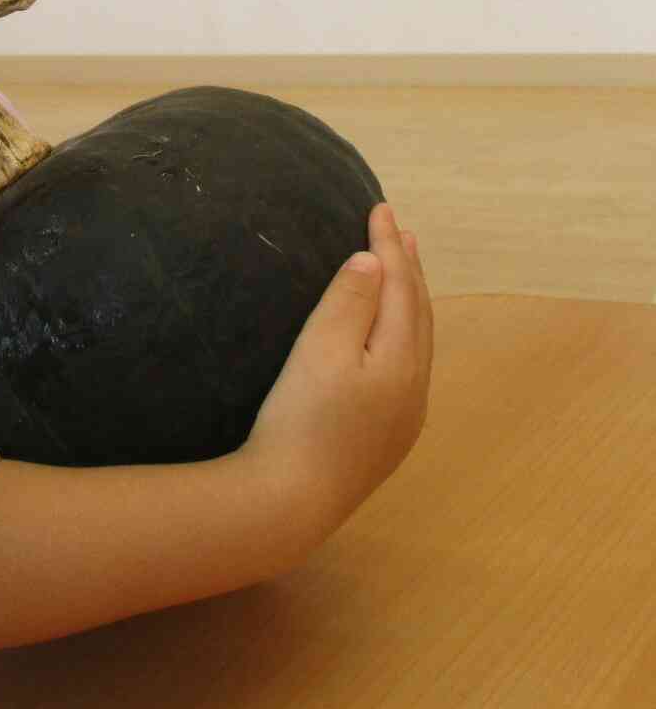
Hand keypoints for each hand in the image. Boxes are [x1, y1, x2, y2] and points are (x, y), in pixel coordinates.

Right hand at [242, 202, 433, 542]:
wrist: (289, 502)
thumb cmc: (300, 420)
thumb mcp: (319, 350)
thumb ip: (349, 301)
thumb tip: (374, 260)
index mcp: (402, 361)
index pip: (402, 287)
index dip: (390, 245)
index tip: (379, 206)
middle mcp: (413, 388)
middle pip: (418, 314)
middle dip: (408, 269)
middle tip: (400, 231)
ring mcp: (403, 418)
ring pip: (416, 343)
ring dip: (409, 301)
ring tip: (400, 274)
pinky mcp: (384, 438)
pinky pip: (406, 366)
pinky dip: (402, 333)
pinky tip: (388, 338)